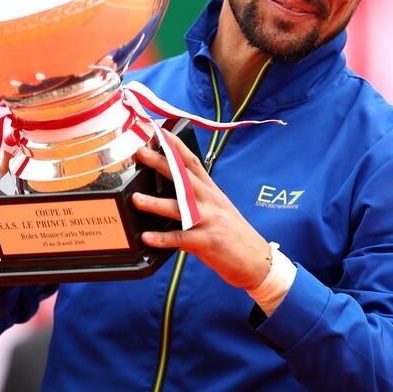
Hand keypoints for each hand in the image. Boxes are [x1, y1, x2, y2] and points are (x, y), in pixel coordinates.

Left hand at [133, 130, 271, 290]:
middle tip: (141, 152)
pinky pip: (181, 239)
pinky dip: (162, 238)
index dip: (176, 146)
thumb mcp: (219, 209)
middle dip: (161, 163)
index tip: (159, 132)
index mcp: (212, 192)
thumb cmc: (234, 235)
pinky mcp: (207, 242)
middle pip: (183, 178)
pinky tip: (147, 237)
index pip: (192, 162)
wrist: (257, 260)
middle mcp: (210, 202)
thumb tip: (173, 187)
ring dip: (156, 203)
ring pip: (179, 208)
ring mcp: (209, 221)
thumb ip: (198, 197)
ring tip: (135, 199)